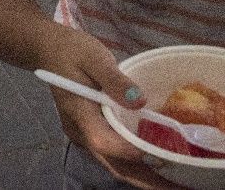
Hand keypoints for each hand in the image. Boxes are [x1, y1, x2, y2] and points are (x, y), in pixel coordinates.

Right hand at [37, 28, 179, 189]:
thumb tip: (139, 101)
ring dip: (143, 177)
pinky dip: (135, 164)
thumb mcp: (93, 57)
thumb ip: (115, 80)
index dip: (132, 152)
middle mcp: (81, 132)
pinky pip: (114, 156)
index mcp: (79, 115)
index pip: (104, 143)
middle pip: (114, 165)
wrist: (47, 49)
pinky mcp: (90, 131)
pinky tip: (156, 162)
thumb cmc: (70, 50)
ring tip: (173, 182)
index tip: (163, 155)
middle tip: (178, 188)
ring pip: (115, 165)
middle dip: (145, 180)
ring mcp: (84, 135)